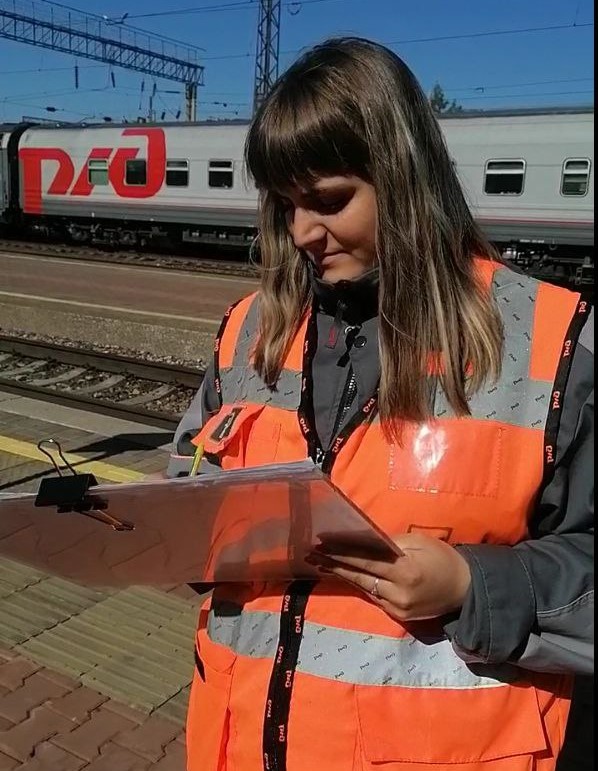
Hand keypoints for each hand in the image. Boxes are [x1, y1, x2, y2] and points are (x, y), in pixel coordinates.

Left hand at [306, 533, 470, 621]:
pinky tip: (344, 576)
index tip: (322, 544)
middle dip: (334, 564)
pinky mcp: (398, 616)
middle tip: (312, 555)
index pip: (366, 560)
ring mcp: (398, 608)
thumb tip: (364, 540)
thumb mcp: (419, 542)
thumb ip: (391, 543)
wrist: (464, 589)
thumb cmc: (443, 558)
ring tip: (321, 564)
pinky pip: (374, 598)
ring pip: (364, 588)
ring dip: (342, 575)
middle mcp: (399, 592)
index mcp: (406, 570)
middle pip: (360, 576)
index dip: (343, 552)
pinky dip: (360, 585)